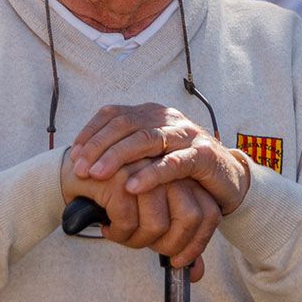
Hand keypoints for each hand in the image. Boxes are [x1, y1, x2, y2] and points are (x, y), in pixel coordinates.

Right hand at [60, 151, 219, 276]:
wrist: (77, 174)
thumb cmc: (120, 198)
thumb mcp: (152, 217)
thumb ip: (177, 240)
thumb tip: (197, 274)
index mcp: (186, 177)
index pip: (209, 214)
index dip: (197, 244)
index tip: (178, 261)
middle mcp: (170, 170)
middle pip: (189, 219)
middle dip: (166, 245)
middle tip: (146, 246)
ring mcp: (146, 171)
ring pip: (157, 225)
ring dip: (136, 241)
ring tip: (123, 233)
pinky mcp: (120, 178)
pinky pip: (127, 223)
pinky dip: (116, 233)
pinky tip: (108, 226)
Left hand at [70, 103, 250, 216]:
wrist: (226, 180)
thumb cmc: (180, 171)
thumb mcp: (149, 157)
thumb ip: (124, 154)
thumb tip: (81, 162)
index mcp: (152, 114)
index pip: (115, 113)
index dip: (91, 132)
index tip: (74, 155)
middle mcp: (168, 119)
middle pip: (127, 124)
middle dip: (99, 147)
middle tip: (80, 169)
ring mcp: (187, 135)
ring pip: (148, 138)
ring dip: (118, 157)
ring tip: (98, 176)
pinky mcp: (204, 155)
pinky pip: (175, 162)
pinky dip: (152, 174)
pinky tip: (132, 187)